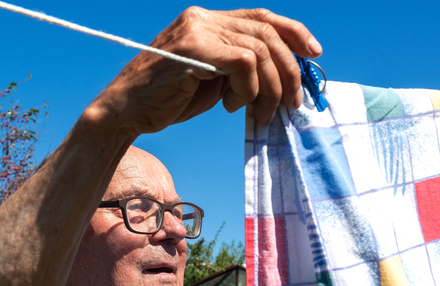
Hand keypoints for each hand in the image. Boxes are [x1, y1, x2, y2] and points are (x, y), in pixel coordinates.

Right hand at [89, 7, 321, 136]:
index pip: (262, 17)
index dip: (294, 32)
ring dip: (270, 89)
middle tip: (293, 103)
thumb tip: (282, 77)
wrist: (126, 111)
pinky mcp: (195, 48)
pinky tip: (231, 106)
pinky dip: (247, 90)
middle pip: (267, 33)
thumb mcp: (212, 79)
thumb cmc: (167, 100)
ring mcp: (198, 30)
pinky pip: (244, 64)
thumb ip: (239, 69)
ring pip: (260, 51)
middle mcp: (203, 17)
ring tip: (262, 114)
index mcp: (207, 19)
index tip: (313, 54)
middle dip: (289, 71)